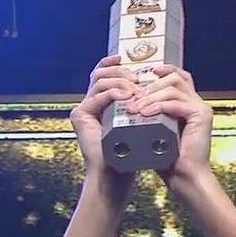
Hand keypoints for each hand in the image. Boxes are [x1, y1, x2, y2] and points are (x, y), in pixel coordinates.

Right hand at [70, 55, 141, 202]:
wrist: (116, 176)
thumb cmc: (130, 154)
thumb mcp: (139, 122)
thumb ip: (140, 104)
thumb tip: (156, 84)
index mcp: (101, 104)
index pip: (103, 75)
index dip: (113, 64)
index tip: (127, 60)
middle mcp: (89, 104)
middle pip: (100, 74)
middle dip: (120, 71)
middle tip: (137, 78)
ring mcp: (82, 110)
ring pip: (99, 82)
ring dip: (120, 81)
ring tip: (136, 89)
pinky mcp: (80, 116)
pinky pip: (97, 96)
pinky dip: (113, 93)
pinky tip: (127, 96)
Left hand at [126, 64, 214, 189]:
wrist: (184, 178)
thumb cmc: (169, 160)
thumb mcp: (155, 132)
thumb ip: (149, 116)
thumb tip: (130, 104)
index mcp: (188, 105)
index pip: (179, 77)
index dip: (163, 70)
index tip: (145, 73)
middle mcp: (197, 103)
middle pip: (175, 78)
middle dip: (150, 86)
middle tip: (133, 98)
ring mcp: (201, 108)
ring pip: (174, 87)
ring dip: (151, 96)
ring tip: (135, 108)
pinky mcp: (201, 115)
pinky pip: (177, 102)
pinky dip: (159, 106)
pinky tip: (145, 114)